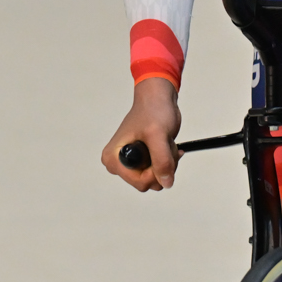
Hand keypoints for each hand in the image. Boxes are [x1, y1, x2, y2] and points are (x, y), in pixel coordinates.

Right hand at [103, 77, 181, 191]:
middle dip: (161, 166)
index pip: (138, 183)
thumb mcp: (158, 135)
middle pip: (147, 183)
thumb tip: (166, 182)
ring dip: (167, 162)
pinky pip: (158, 172)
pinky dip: (168, 160)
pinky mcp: (141, 161)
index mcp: (113, 158)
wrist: (158, 98)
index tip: (159, 152)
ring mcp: (131, 163)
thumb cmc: (153, 110)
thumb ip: (161, 161)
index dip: (154, 171)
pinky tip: (167, 145)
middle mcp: (119, 163)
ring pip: (155, 179)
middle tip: (163, 145)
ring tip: (164, 142)